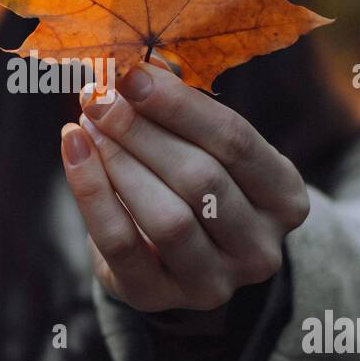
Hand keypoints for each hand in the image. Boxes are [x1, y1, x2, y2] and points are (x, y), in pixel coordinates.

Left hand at [60, 61, 309, 312]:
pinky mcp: (159, 298)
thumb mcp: (207, 146)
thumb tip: (141, 62)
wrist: (178, 261)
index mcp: (286, 198)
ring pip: (166, 217)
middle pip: (200, 179)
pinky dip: (91, 192)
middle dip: (142, 131)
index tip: (133, 74)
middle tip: (99, 96)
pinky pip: (120, 243)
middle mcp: (260, 247)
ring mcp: (214, 282)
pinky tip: (73, 150)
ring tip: (87, 122)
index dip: (181, 106)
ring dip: (118, 161)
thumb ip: (182, 107)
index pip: (237, 142)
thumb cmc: (196, 182)